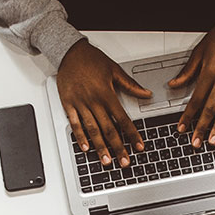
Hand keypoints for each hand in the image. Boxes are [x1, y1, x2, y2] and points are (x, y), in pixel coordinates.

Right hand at [57, 40, 150, 168]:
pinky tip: (86, 148)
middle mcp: (94, 101)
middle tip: (124, 162)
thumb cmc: (91, 59)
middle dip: (118, 147)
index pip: (123, 119)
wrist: (69, 52)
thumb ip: (131, 85)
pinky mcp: (68, 104)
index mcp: (107, 93)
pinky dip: (80, 137)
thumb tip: (146, 94)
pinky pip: (74, 124)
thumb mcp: (114, 70)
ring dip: (100, 147)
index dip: (132, 134)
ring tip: (107, 161)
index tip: (138, 146)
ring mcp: (80, 104)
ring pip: (92, 130)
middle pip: (108, 129)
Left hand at [170, 6, 214, 148]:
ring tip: (213, 140)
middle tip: (196, 143)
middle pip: (209, 109)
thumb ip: (187, 72)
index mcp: (209, 73)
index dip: (188, 116)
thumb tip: (173, 85)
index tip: (182, 128)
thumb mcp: (198, 53)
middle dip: (201, 127)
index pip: (196, 100)